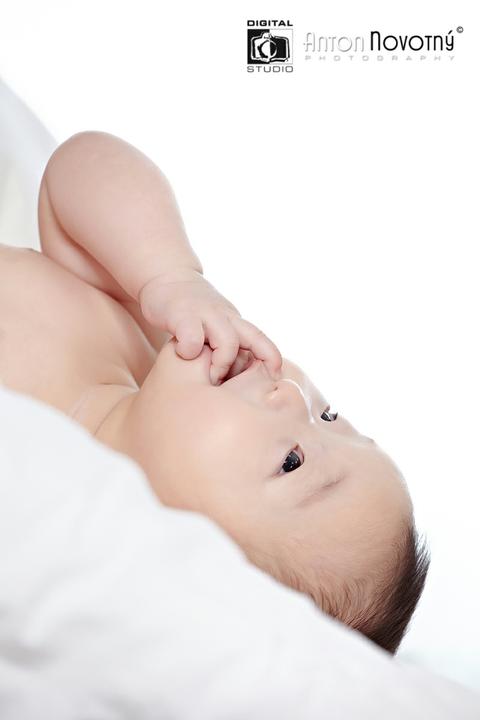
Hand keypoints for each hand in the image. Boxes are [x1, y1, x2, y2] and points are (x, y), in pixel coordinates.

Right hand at [138, 268, 282, 384]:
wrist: (165, 275)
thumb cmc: (191, 311)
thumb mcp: (214, 325)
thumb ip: (226, 346)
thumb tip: (236, 381)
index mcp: (234, 321)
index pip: (261, 338)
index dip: (272, 357)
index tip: (275, 377)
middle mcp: (225, 316)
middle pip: (253, 339)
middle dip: (244, 367)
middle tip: (226, 384)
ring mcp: (204, 313)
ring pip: (229, 341)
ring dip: (221, 364)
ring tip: (207, 376)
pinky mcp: (181, 314)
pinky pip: (193, 338)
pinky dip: (190, 352)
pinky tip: (182, 354)